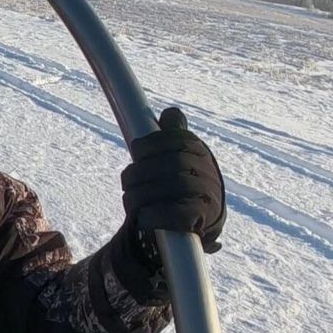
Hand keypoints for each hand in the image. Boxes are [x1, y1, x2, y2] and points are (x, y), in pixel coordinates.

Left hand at [121, 107, 225, 255]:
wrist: (203, 219)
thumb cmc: (184, 181)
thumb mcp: (182, 154)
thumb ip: (173, 135)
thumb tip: (170, 113)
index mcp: (198, 151)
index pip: (175, 139)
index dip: (149, 144)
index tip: (137, 151)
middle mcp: (206, 170)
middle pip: (167, 164)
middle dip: (139, 173)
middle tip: (127, 181)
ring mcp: (205, 194)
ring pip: (165, 190)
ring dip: (139, 196)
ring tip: (131, 199)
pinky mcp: (201, 219)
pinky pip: (172, 215)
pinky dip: (152, 216)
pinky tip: (142, 216)